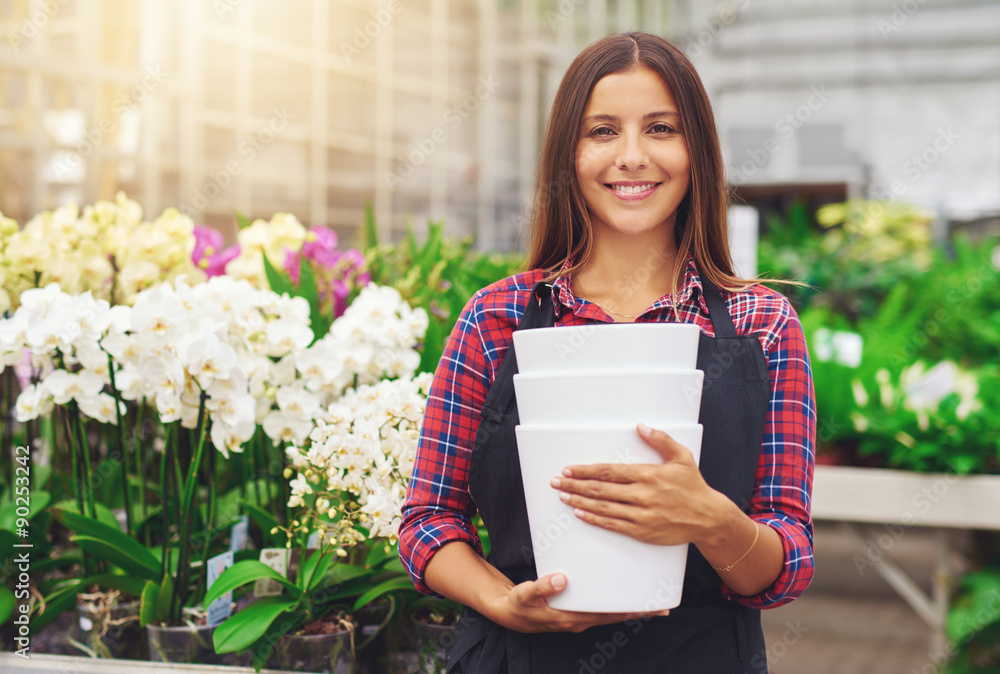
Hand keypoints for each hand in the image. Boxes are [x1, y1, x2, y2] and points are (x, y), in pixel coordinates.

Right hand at [488, 572, 668, 632]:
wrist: (509, 614)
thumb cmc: (519, 604)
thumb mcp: (525, 595)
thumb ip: (542, 587)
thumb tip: (562, 579)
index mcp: (570, 617)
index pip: (606, 615)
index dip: (628, 611)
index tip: (649, 607)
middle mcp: (579, 621)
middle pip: (615, 617)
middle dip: (638, 612)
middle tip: (663, 607)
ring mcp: (579, 619)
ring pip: (610, 615)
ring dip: (630, 610)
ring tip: (651, 603)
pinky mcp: (576, 613)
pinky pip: (601, 611)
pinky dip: (615, 607)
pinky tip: (624, 599)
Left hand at [551, 423, 727, 545]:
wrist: (709, 518)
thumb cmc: (694, 487)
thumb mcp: (681, 457)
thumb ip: (660, 440)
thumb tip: (641, 427)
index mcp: (647, 475)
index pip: (609, 471)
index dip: (586, 470)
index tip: (570, 468)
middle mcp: (641, 495)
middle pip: (601, 489)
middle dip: (575, 484)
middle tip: (557, 481)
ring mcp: (641, 514)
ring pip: (603, 507)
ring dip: (580, 501)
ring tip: (563, 496)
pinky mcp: (642, 531)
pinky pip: (613, 524)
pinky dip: (594, 518)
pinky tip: (581, 513)